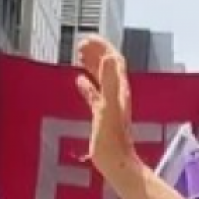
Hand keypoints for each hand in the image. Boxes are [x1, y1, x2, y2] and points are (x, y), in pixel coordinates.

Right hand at [75, 35, 139, 178]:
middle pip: (108, 67)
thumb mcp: (108, 105)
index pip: (113, 61)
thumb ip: (108, 81)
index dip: (103, 47)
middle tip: (81, 43)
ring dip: (92, 65)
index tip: (88, 38)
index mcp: (119, 89)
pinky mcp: (102, 115)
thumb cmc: (113, 138)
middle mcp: (116, 94)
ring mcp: (109, 104)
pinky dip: (87, 85)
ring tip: (79, 54)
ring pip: (101, 79)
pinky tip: (79, 81)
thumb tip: (108, 56)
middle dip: (96, 52)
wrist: (115, 161)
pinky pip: (94, 95)